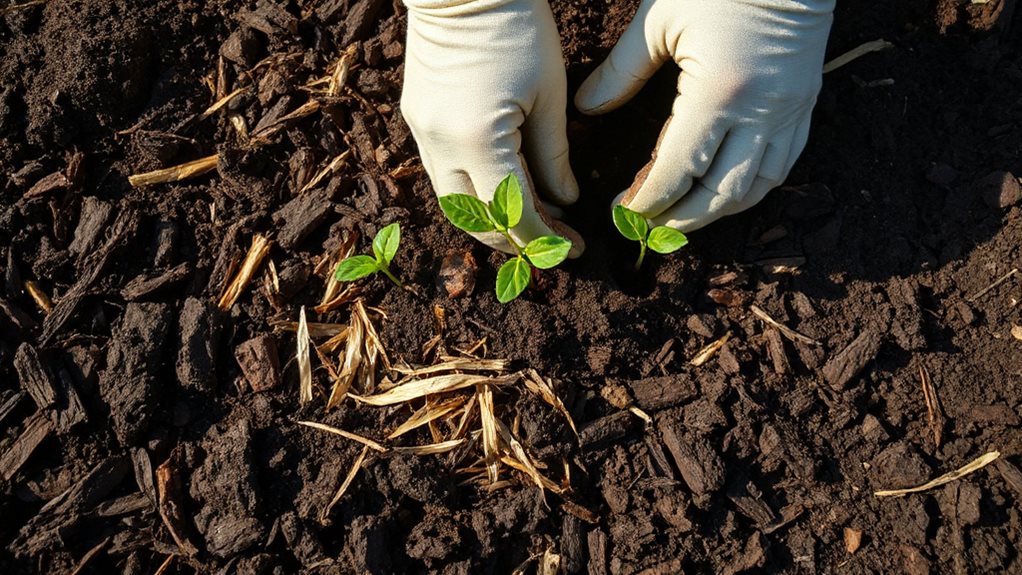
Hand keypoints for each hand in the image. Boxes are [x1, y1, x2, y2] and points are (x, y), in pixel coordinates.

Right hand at [401, 0, 583, 255]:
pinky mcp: (417, 118)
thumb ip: (554, 154)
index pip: (513, 213)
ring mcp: (422, 132)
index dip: (545, 238)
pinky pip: (443, 172)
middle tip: (553, 243)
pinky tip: (504, 186)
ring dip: (492, 219)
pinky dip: (474, 190)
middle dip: (516, 240)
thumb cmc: (517, 25)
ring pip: (454, 201)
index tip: (574, 247)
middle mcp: (441, 144)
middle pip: (476, 219)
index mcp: (478, 140)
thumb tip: (565, 200)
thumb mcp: (550, 93)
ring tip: (532, 218)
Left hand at [575, 0, 834, 231]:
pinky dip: (752, 188)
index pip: (679, 171)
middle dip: (680, 219)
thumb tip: (587, 108)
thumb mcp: (658, 19)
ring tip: (682, 218)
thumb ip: (621, 72)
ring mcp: (789, 111)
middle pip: (720, 194)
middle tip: (647, 229)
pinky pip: (783, 165)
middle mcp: (760, 111)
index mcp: (719, 91)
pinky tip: (725, 193)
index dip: (648, 200)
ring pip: (756, 188)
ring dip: (717, 212)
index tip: (621, 213)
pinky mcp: (805, 105)